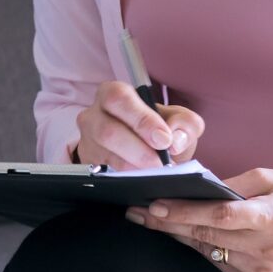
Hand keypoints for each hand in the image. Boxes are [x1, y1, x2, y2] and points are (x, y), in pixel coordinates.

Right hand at [73, 82, 204, 168]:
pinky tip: (141, 178)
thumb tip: (175, 139)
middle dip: (137, 150)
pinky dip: (125, 178)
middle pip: (107, 131)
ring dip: (133, 167)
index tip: (163, 139)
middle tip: (160, 162)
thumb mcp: (178, 122)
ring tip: (155, 172)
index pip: (119, 99)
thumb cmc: (159, 130)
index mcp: (113, 93)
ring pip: (105, 155)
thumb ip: (185, 124)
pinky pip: (103, 173)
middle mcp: (93, 115)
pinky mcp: (88, 163)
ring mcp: (87, 140)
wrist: (147, 151)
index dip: (141, 119)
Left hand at [127, 168, 272, 271]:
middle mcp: (269, 248)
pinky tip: (187, 234)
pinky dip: (203, 247)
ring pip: (209, 251)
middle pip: (207, 236)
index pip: (220, 216)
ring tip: (152, 220)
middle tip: (136, 212)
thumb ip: (233, 185)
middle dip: (167, 224)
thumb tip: (195, 189)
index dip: (184, 212)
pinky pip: (220, 263)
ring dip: (180, 235)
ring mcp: (265, 270)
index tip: (153, 206)